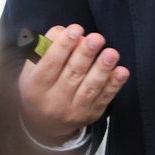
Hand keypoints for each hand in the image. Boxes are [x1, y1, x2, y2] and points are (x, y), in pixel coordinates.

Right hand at [17, 24, 128, 146]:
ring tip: (111, 53)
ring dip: (102, 69)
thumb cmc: (40, 87)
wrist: (45, 124)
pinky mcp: (91, 114)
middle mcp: (54, 100)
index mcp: (35, 86)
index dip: (63, 46)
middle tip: (96, 38)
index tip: (75, 29)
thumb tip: (71, 34)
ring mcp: (74, 110)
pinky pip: (104, 98)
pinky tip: (121, 72)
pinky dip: (114, 85)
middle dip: (85, 55)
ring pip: (90, 87)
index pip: (50, 64)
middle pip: (72, 75)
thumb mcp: (32, 68)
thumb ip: (47, 48)